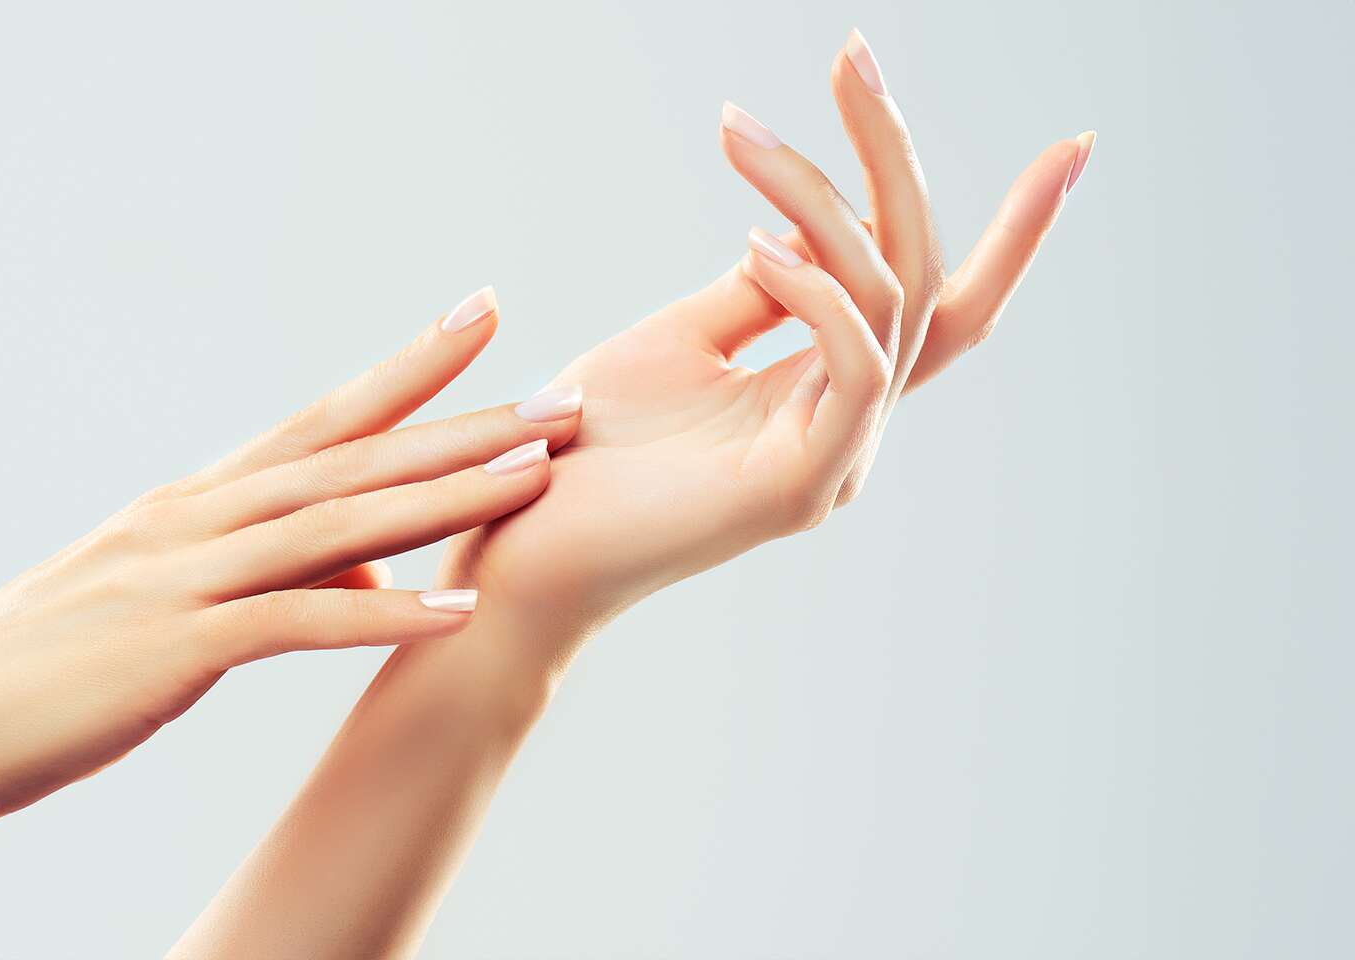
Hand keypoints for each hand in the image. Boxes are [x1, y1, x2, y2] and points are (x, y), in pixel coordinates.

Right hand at [0, 287, 582, 838]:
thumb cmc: (34, 680)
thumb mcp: (158, 614)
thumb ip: (252, 577)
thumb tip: (357, 562)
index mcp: (185, 508)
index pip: (317, 422)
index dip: (404, 371)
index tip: (480, 321)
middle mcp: (189, 524)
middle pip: (350, 458)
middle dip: (463, 423)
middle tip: (560, 392)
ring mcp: (180, 582)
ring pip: (338, 522)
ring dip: (445, 495)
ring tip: (539, 471)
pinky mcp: (172, 654)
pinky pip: (296, 624)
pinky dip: (380, 615)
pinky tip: (455, 612)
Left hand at [443, 29, 1090, 626]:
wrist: (517, 541)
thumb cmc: (583, 447)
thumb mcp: (678, 341)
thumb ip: (758, 293)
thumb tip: (805, 226)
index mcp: (826, 393)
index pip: (939, 301)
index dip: (1013, 230)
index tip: (1076, 147)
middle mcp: (848, 427)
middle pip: (923, 277)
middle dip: (894, 158)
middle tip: (854, 54)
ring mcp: (835, 463)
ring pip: (887, 302)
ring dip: (819, 199)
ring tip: (739, 131)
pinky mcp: (801, 489)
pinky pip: (853, 368)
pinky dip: (817, 292)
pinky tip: (753, 242)